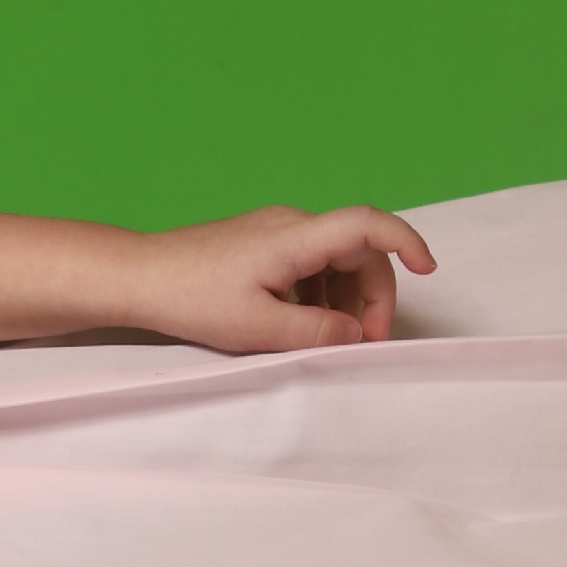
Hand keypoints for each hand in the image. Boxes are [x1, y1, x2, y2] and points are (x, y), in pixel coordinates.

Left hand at [128, 206, 435, 355]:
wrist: (137, 277)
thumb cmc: (190, 298)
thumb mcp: (258, 328)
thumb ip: (316, 332)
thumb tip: (354, 335)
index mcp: (295, 236)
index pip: (367, 224)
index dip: (406, 243)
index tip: (428, 269)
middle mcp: (291, 225)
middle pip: (358, 251)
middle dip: (372, 297)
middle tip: (365, 342)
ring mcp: (275, 233)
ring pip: (334, 262)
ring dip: (345, 300)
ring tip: (331, 339)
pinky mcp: (261, 246)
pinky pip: (309, 266)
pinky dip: (319, 295)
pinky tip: (303, 325)